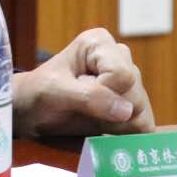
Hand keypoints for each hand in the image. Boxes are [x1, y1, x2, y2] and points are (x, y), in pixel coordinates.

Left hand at [12, 28, 154, 136]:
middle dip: (110, 112)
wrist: (32, 111)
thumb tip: (126, 110)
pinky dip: (124, 133)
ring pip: (142, 112)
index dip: (103, 94)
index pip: (121, 76)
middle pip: (135, 95)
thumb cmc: (38, 94)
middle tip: (83, 109)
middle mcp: (119, 57)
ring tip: (91, 117)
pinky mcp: (133, 103)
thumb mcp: (55, 92)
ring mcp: (129, 81)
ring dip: (116, 125)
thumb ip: (89, 97)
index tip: (78, 96)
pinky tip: (102, 127)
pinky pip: (144, 124)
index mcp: (100, 43)